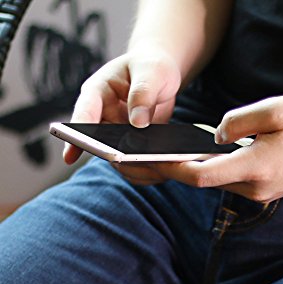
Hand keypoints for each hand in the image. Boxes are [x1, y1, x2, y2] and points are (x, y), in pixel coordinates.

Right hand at [63, 46, 180, 164]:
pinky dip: (145, 165)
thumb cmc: (151, 66)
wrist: (160, 74)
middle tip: (126, 163)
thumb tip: (138, 122)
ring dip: (131, 163)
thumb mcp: (151, 71)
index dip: (77, 134)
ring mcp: (115, 131)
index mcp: (98, 91)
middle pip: (98, 141)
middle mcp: (102, 114)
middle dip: (110, 154)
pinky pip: (133, 159)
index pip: (85, 112)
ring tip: (152, 166)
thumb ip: (143, 92)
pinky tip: (160, 168)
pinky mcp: (130, 143)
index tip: (71, 154)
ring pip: (116, 155)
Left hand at [116, 95, 282, 201]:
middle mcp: (256, 189)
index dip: (171, 168)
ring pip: (221, 182)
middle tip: (156, 153)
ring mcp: (264, 193)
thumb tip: (215, 135)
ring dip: (201, 169)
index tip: (149, 159)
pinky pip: (238, 181)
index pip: (199, 177)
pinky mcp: (271, 190)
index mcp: (254, 169)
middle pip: (206, 182)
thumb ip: (237, 121)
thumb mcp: (275, 110)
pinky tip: (214, 154)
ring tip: (178, 151)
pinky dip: (221, 169)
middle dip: (179, 168)